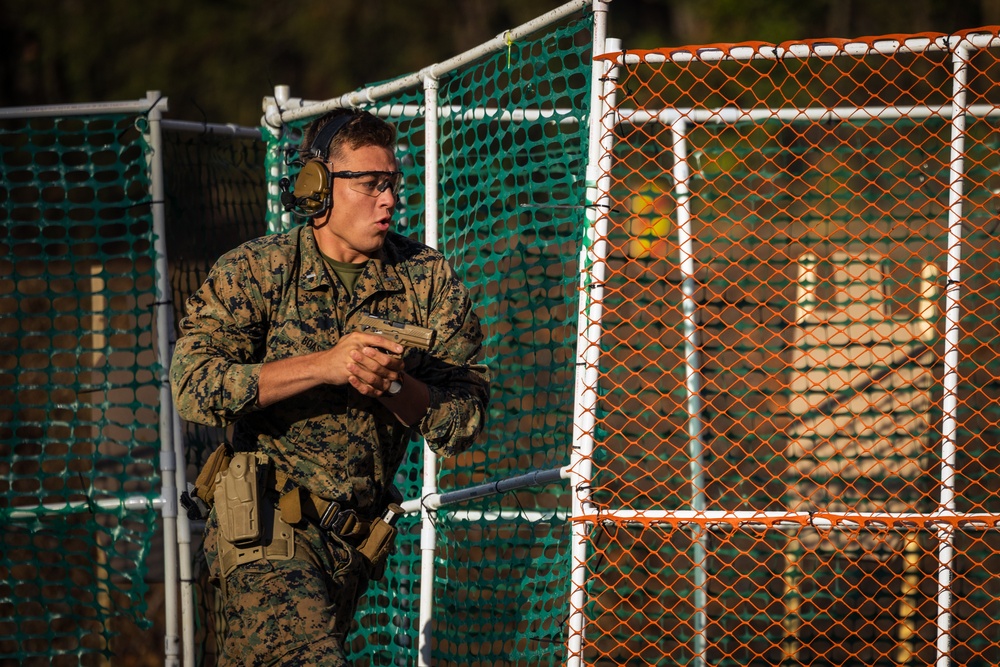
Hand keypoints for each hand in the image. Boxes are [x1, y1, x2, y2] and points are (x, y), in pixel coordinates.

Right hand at [256, 332, 404, 407]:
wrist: (322, 365)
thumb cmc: (339, 353)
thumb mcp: (351, 340)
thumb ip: (366, 340)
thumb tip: (385, 342)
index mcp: (357, 337)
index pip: (378, 340)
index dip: (391, 345)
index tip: (401, 350)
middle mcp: (355, 347)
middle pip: (379, 356)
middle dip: (391, 363)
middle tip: (399, 368)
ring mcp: (351, 360)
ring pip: (374, 370)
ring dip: (385, 375)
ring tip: (392, 378)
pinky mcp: (348, 373)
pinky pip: (365, 380)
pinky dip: (374, 384)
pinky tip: (381, 386)